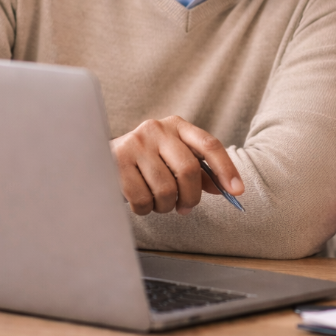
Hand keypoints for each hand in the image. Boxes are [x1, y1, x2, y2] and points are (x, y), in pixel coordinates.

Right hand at [110, 116, 243, 215]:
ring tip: (159, 203)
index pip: (209, 145)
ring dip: (166, 206)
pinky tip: (141, 203)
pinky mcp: (116, 162)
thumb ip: (199, 171)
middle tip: (185, 209)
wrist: (97, 157)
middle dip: (191, 198)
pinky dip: (146, 210)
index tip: (238, 192)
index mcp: (177, 125)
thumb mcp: (174, 159)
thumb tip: (226, 188)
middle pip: (189, 170)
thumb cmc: (146, 163)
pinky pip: (142, 199)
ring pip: (166, 189)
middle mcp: (157, 129)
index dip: (226, 169)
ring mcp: (135, 144)